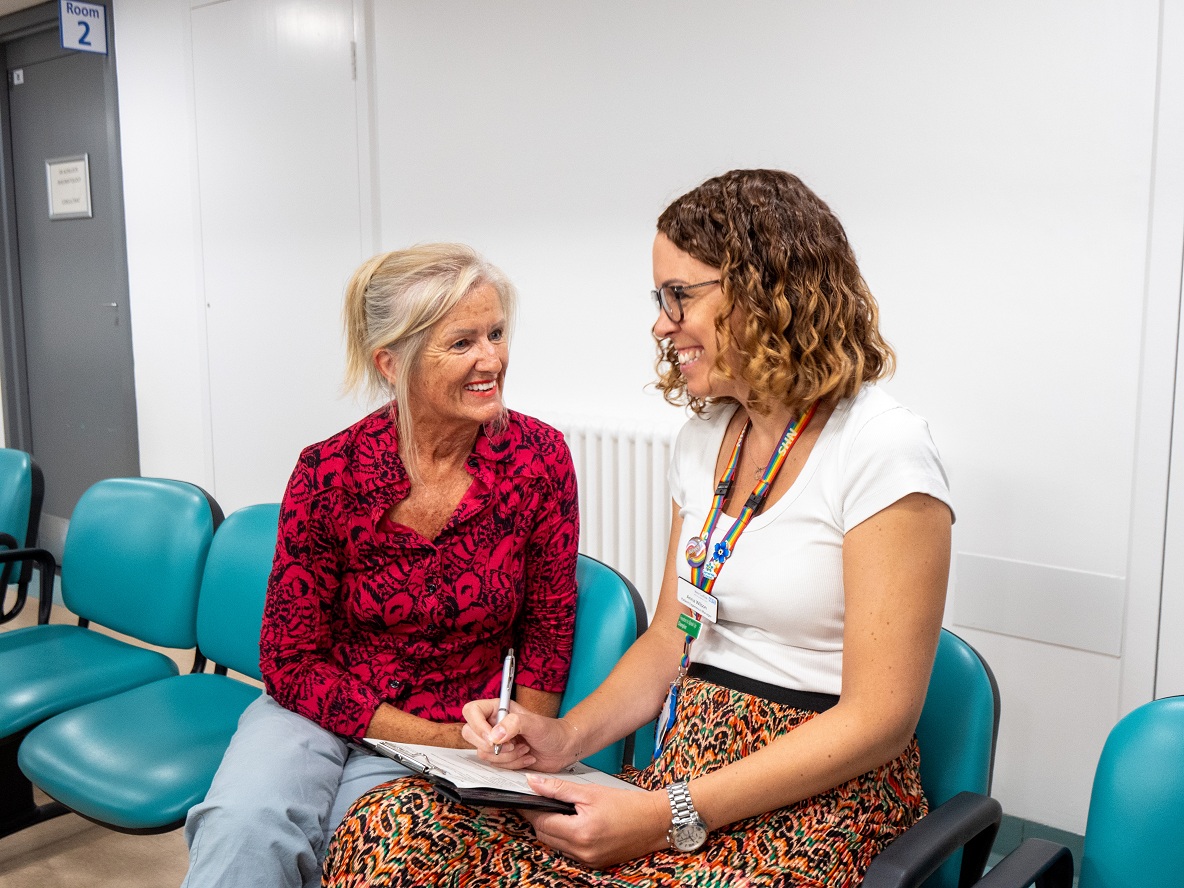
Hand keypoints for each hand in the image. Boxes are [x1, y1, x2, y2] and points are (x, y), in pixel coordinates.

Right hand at [460, 698, 577, 771]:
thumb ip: (514, 724)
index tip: (493, 738)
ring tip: (525, 749)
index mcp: (498, 708)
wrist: (562, 749)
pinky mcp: (500, 757)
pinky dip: (511, 764)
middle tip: (512, 744)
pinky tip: (526, 756)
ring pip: (483, 753)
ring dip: (506, 756)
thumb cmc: (551, 731)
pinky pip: (494, 765)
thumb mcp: (534, 723)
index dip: (477, 725)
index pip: (472, 711)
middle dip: (492, 745)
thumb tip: (495, 735)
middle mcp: (493, 724)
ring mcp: (495, 741)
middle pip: (470, 734)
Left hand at [521, 778, 670, 868]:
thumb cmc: (628, 804)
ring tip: (558, 811)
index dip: (530, 809)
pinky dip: (566, 838)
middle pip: (546, 836)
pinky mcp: (595, 863)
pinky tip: (573, 824)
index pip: (542, 822)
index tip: (524, 799)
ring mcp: (589, 860)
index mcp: (581, 832)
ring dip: (552, 829)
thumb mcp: (591, 791)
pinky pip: (570, 852)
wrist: (656, 821)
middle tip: (540, 801)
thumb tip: (534, 782)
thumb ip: (559, 788)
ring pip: (556, 845)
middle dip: (540, 819)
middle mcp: (583, 851)